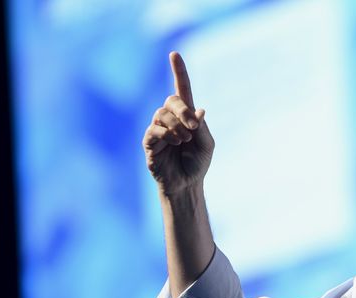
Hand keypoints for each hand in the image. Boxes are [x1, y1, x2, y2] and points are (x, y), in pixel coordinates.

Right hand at [143, 52, 214, 195]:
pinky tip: (174, 143)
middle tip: (193, 127)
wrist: (186, 185)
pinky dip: (166, 134)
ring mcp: (158, 129)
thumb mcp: (207, 144)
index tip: (175, 54)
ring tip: (184, 141)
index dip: (179, 72)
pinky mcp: (149, 141)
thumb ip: (202, 127)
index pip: (181, 89)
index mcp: (186, 116)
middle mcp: (170, 119)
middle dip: (183, 110)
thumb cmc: (197, 164)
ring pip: (161, 114)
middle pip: (171, 100)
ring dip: (176, 126)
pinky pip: (154, 129)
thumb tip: (198, 110)